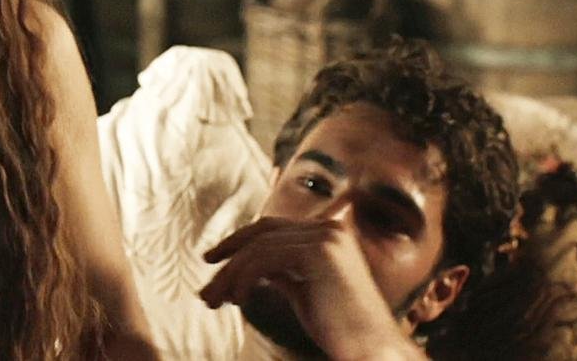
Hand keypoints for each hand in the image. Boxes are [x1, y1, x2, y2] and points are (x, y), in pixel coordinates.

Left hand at [198, 217, 423, 360]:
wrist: (371, 350)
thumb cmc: (340, 330)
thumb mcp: (304, 292)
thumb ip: (283, 272)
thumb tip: (252, 266)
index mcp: (329, 234)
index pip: (271, 229)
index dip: (237, 242)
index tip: (211, 263)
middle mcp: (330, 228)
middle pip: (261, 234)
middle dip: (228, 258)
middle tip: (205, 288)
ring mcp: (327, 237)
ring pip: (259, 248)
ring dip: (229, 276)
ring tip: (213, 301)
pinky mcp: (320, 251)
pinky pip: (264, 259)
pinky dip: (243, 279)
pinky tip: (237, 301)